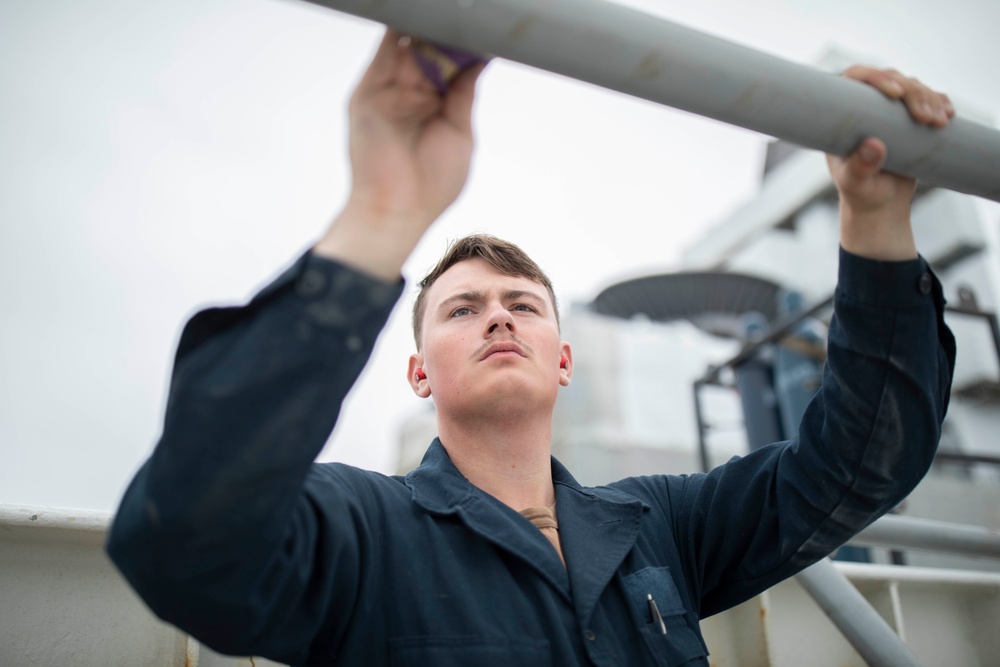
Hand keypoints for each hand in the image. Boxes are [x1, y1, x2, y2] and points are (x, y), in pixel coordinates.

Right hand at [315, 29, 485, 279]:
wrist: (399, 210)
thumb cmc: (433, 184)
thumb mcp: (460, 132)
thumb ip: (463, 94)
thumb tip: (480, 59)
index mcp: (436, 104)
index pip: (451, 62)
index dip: (465, 44)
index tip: (484, 27)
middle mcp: (411, 93)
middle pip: (429, 46)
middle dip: (447, 29)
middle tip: (467, 12)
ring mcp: (389, 89)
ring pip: (407, 42)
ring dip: (427, 24)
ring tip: (451, 10)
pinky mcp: (369, 90)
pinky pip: (384, 50)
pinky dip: (400, 28)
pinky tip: (421, 15)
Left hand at [827, 66, 953, 260]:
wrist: (880, 203)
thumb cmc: (860, 193)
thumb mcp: (856, 183)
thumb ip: (860, 167)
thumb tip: (873, 145)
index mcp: (844, 113)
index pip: (856, 79)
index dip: (876, 77)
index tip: (895, 93)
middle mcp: (867, 106)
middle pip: (892, 80)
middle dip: (913, 93)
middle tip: (925, 119)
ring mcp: (890, 110)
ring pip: (913, 87)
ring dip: (930, 98)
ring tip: (939, 123)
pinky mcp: (911, 118)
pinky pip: (929, 100)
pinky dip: (941, 103)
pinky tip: (948, 115)